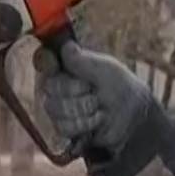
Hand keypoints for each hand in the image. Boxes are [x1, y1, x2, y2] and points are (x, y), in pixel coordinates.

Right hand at [37, 40, 154, 159]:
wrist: (131, 113)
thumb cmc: (117, 85)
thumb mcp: (103, 69)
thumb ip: (82, 61)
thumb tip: (66, 46)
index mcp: (62, 67)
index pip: (43, 61)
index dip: (48, 64)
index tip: (56, 66)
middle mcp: (55, 87)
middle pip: (50, 88)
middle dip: (77, 91)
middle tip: (93, 91)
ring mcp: (58, 109)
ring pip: (57, 110)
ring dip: (84, 110)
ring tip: (99, 108)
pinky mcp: (64, 129)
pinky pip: (64, 128)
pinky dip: (86, 125)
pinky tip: (96, 121)